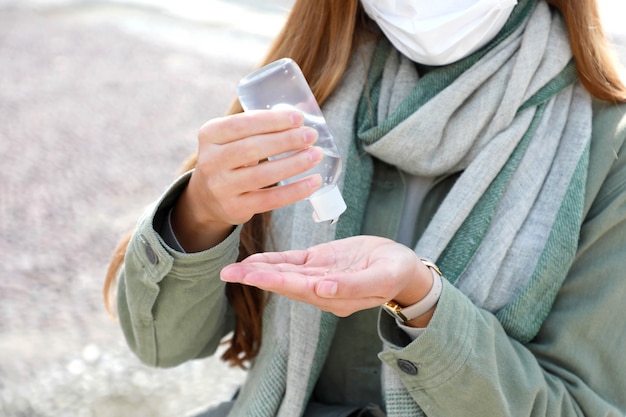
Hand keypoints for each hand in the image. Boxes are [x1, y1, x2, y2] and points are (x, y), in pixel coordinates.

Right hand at [172, 110, 323, 250]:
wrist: (207, 197)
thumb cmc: (230, 158)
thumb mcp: (231, 138)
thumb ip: (257, 126)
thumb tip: (296, 119)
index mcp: (210, 135)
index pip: (242, 124)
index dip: (272, 120)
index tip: (298, 118)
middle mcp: (211, 161)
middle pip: (253, 148)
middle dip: (286, 140)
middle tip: (311, 135)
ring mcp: (221, 187)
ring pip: (263, 175)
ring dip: (295, 163)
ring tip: (316, 155)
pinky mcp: (235, 208)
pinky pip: (270, 199)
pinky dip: (295, 191)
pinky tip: (314, 182)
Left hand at [220, 236, 436, 324]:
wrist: (403, 268)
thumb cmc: (396, 273)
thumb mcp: (382, 279)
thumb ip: (354, 286)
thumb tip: (323, 290)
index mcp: (334, 296)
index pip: (298, 288)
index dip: (274, 281)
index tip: (251, 276)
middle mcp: (321, 289)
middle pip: (283, 283)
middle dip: (255, 277)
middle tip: (226, 273)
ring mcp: (318, 275)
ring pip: (283, 272)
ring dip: (258, 270)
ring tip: (232, 269)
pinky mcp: (320, 261)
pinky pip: (292, 261)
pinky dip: (274, 260)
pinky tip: (255, 260)